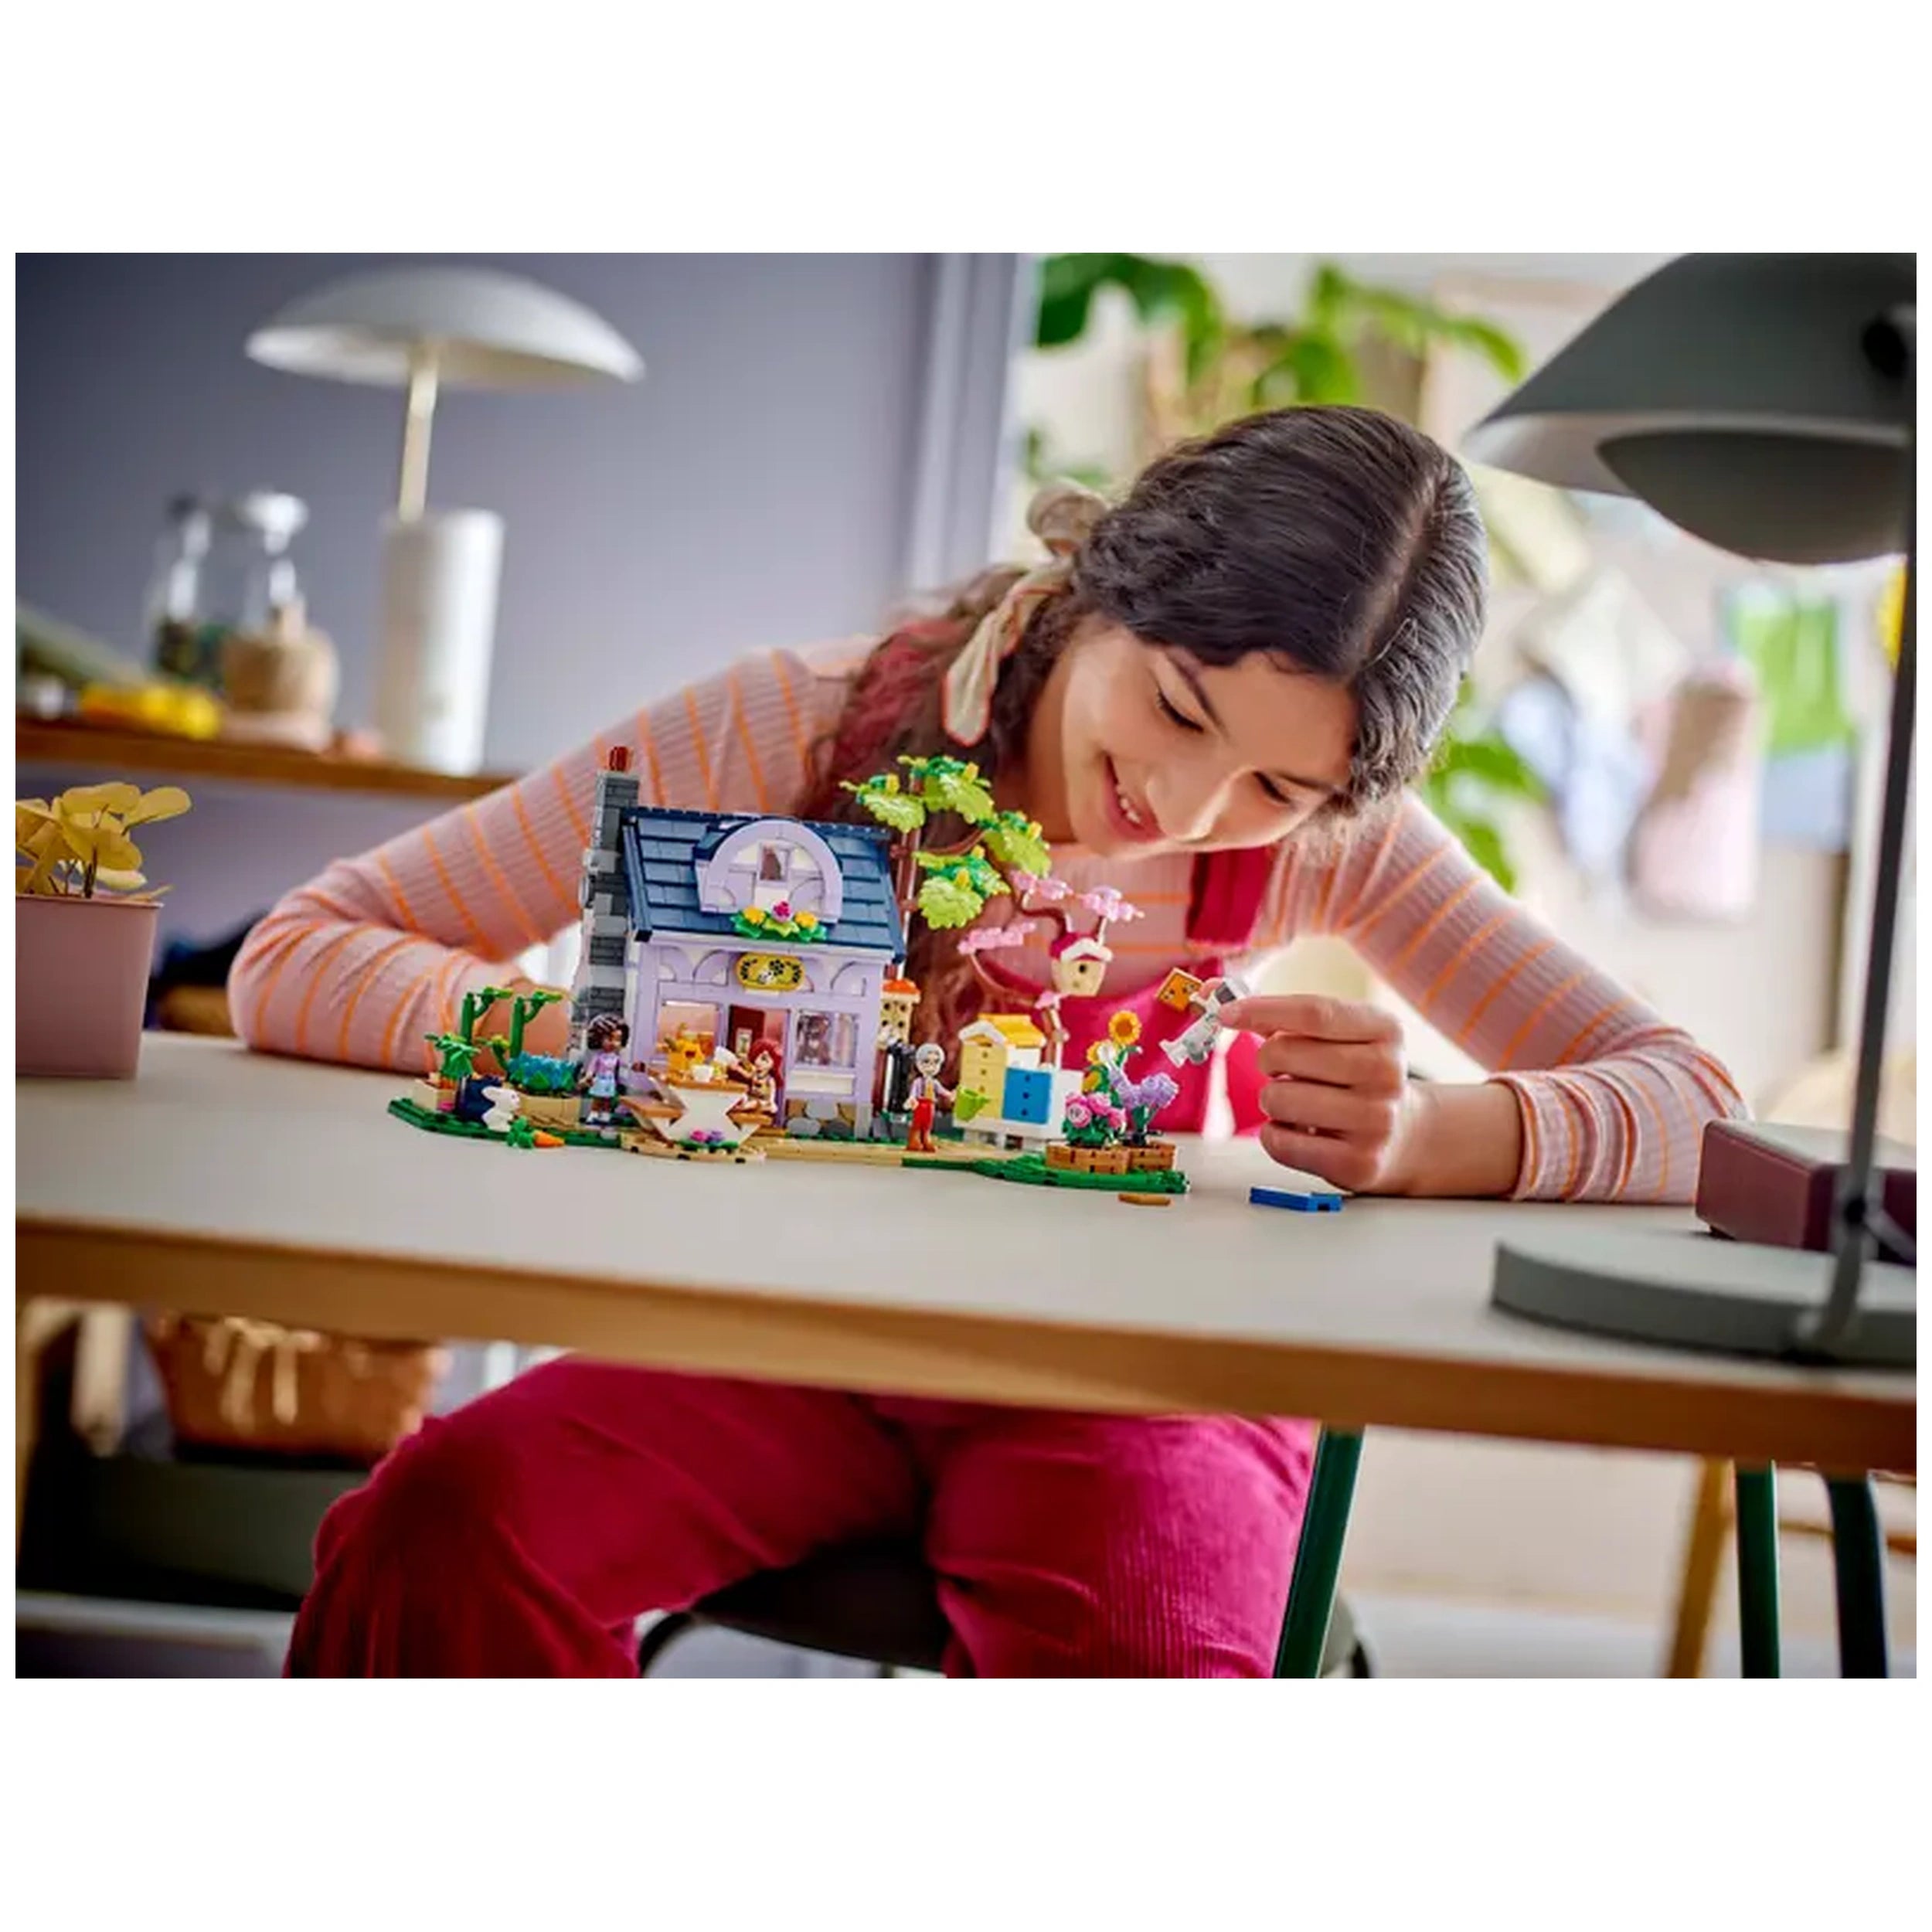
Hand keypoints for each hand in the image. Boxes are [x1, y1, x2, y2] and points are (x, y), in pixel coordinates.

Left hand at [1218, 994, 1425, 1195]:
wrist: (1404, 1135)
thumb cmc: (1351, 1074)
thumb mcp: (1334, 1036)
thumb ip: (1276, 1015)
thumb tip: (1212, 993)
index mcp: (1385, 1030)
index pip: (1314, 1013)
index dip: (1262, 1010)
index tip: (1224, 1013)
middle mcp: (1387, 1074)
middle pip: (1286, 1053)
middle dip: (1267, 1059)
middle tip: (1283, 1069)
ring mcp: (1376, 1122)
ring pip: (1277, 1099)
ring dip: (1272, 1099)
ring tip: (1300, 1102)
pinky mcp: (1358, 1164)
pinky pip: (1279, 1143)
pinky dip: (1275, 1134)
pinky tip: (1301, 1131)